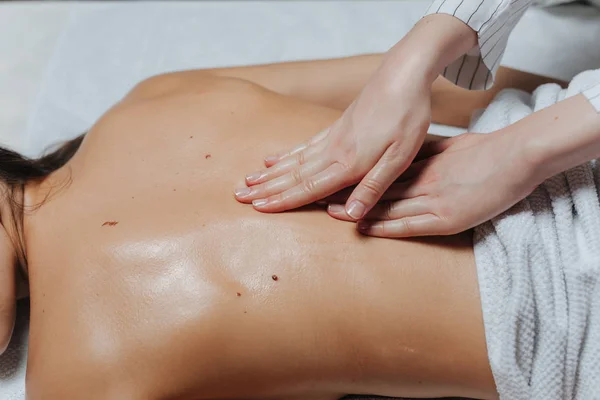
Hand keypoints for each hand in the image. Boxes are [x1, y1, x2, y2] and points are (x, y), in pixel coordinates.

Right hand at [235, 62, 431, 218]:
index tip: (258, 208)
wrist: (403, 74)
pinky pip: (303, 146)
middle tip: (238, 196)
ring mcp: (332, 137)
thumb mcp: (400, 158)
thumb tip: (350, 216)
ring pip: (293, 160)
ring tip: (246, 181)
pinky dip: (284, 155)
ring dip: (269, 173)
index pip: (309, 187)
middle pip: (293, 175)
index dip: (283, 200)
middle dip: (266, 188)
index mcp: (349, 163)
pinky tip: (271, 159)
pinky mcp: (335, 127)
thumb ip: (374, 187)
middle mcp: (333, 151)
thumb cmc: (407, 117)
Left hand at [325, 132, 537, 236]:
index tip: (330, 178)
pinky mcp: (447, 218)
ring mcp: (432, 200)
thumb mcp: (448, 149)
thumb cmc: (485, 151)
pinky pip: (408, 225)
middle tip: (316, 196)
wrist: (516, 156)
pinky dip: (384, 226)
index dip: (353, 177)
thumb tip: (403, 158)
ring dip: (357, 210)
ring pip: (386, 206)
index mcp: (421, 165)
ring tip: (328, 213)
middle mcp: (421, 182)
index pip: (379, 173)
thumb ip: (424, 156)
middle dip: (345, 194)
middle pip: (376, 188)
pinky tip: (364, 227)